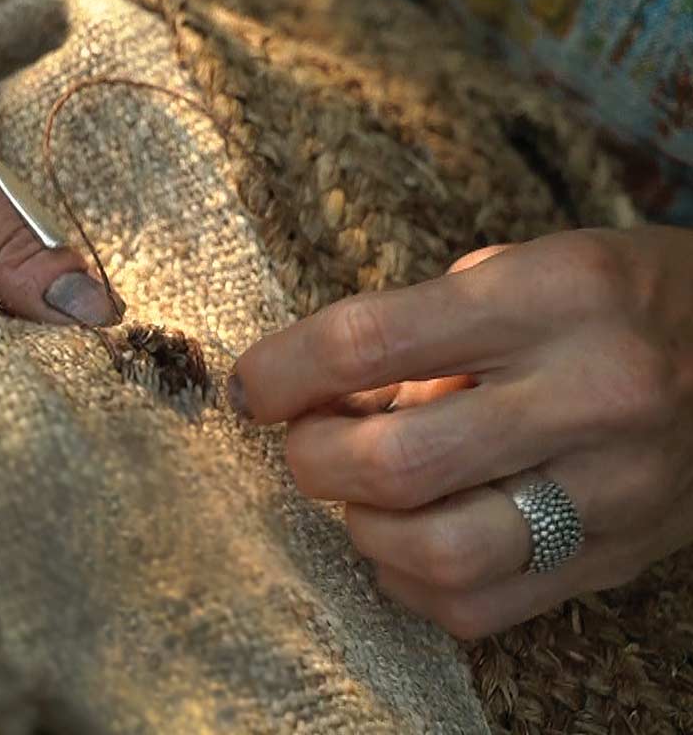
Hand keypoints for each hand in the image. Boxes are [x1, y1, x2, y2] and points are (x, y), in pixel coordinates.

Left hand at [231, 227, 692, 637]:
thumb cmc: (615, 298)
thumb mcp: (523, 270)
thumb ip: (419, 331)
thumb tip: (316, 398)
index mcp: (555, 295)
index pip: (371, 341)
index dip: (283, 370)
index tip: (250, 386)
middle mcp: (592, 392)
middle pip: (395, 461)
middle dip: (311, 459)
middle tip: (303, 440)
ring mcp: (618, 487)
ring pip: (440, 551)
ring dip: (361, 529)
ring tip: (355, 492)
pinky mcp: (624, 556)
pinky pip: (483, 605)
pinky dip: (412, 582)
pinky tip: (405, 540)